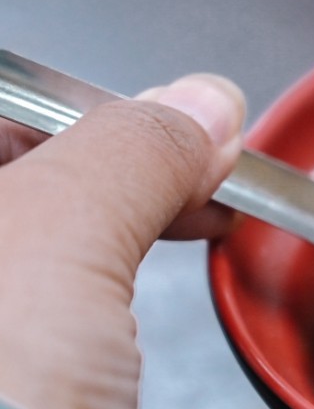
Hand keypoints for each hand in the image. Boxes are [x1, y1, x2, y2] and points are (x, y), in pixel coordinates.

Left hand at [0, 75, 245, 408]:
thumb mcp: (62, 235)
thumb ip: (133, 150)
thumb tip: (199, 104)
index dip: (77, 105)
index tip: (166, 125)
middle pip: (8, 178)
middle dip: (105, 164)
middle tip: (194, 171)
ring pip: (22, 241)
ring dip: (105, 218)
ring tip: (193, 222)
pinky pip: (26, 304)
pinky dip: (83, 282)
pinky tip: (136, 289)